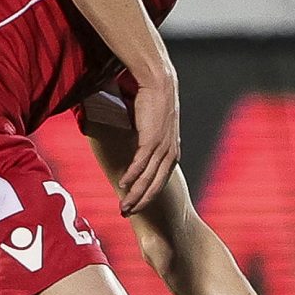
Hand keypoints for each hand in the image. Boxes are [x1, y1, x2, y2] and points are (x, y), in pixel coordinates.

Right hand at [117, 75, 180, 212]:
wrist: (158, 81)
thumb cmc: (153, 101)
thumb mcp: (152, 127)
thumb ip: (145, 141)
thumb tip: (132, 148)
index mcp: (172, 151)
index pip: (160, 181)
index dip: (148, 196)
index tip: (136, 206)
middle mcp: (170, 152)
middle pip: (155, 185)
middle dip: (141, 202)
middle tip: (127, 213)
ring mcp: (162, 146)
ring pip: (148, 178)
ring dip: (135, 194)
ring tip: (123, 206)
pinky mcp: (152, 138)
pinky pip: (141, 163)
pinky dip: (132, 175)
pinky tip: (123, 185)